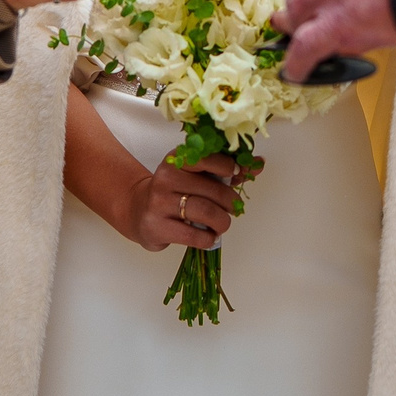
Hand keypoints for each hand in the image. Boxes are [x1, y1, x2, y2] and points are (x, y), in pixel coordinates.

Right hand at [119, 153, 254, 251]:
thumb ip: (226, 171)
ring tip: (222, 224)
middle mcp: (166, 178)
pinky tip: (209, 236)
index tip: (235, 175)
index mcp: (177, 159)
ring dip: (222, 222)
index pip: (208, 157)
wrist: (138, 210)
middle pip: (212, 190)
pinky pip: (194, 235)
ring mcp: (160, 203)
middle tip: (233, 208)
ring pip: (205, 212)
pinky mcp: (157, 226)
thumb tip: (258, 164)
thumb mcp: (195, 175)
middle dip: (230, 202)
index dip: (228, 168)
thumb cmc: (175, 191)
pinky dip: (209, 238)